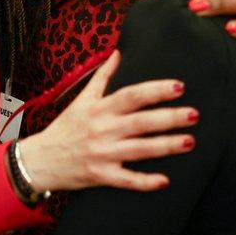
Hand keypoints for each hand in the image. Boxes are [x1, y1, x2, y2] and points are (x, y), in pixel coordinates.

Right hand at [19, 51, 196, 192]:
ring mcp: (102, 154)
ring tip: (190, 142)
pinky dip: (145, 182)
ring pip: (139, 149)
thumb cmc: (65, 127)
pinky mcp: (101, 175)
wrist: (40, 160)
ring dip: (166, 146)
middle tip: (194, 114)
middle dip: (169, 118)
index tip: (179, 86)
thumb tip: (117, 52)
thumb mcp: (82, 99)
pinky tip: (165, 180)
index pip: (132, 95)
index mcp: (100, 108)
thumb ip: (102, 77)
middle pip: (141, 122)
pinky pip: (126, 180)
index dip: (156, 90)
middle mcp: (103, 129)